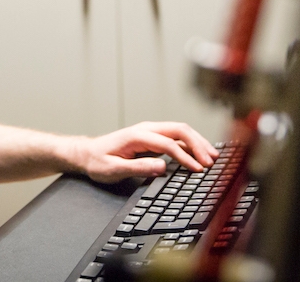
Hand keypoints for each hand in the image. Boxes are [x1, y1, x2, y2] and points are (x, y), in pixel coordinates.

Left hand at [73, 122, 218, 183]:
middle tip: (211, 161)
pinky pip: (175, 138)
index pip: (168, 143)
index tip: (197, 169)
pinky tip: (199, 153)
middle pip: (179, 130)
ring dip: (197, 142)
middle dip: (198, 144)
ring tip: (212, 156)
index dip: (185, 156)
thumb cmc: (97, 162)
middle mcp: (145, 130)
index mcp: (137, 135)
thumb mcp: (113, 169)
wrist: (86, 154)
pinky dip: (190, 144)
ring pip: (180, 131)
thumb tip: (162, 167)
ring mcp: (150, 133)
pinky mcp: (152, 139)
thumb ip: (137, 167)